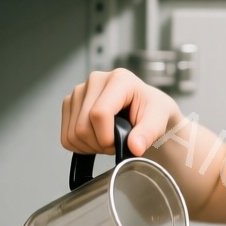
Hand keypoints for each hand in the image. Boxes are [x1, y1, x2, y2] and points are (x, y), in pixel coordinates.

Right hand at [61, 68, 181, 158]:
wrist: (144, 111)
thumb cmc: (152, 111)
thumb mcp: (159, 120)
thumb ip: (149, 133)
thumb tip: (135, 146)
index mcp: (119, 79)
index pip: (99, 114)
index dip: (107, 137)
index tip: (121, 143)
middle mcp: (95, 80)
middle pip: (82, 127)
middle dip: (100, 144)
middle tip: (117, 143)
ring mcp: (79, 91)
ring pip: (72, 134)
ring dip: (91, 146)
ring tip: (108, 139)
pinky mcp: (70, 104)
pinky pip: (66, 137)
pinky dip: (81, 146)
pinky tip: (97, 138)